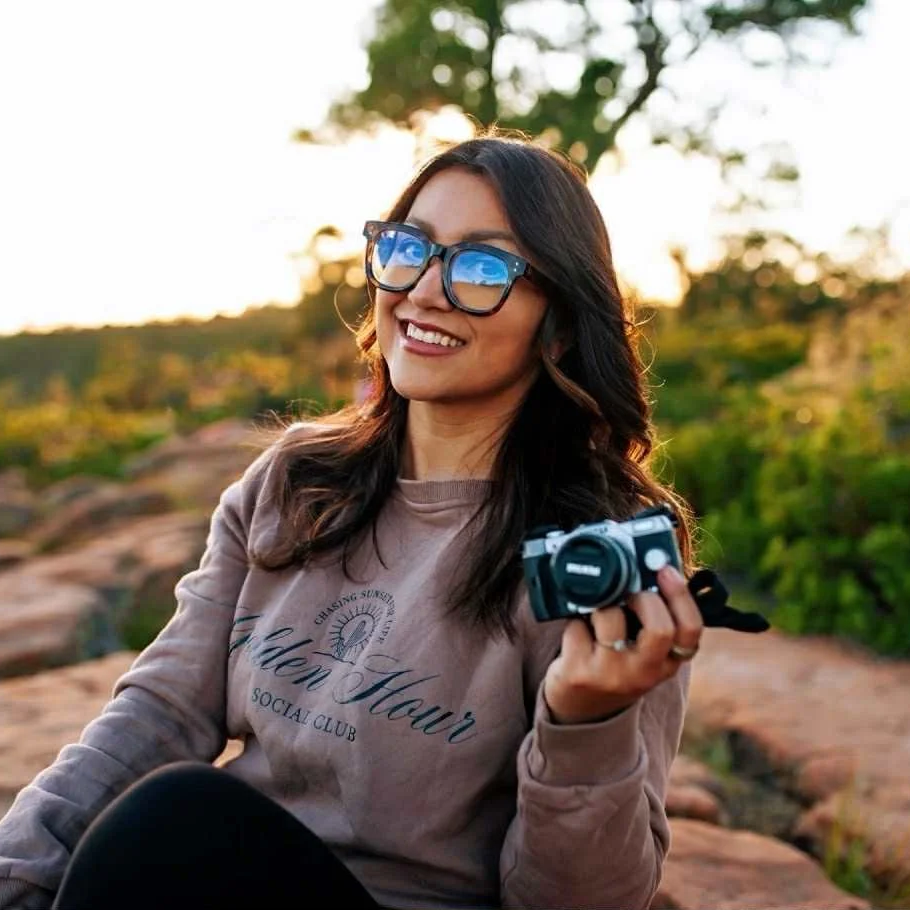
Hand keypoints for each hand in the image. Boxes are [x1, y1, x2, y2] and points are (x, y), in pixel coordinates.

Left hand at [543, 565, 702, 724]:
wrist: (580, 707)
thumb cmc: (615, 663)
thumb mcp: (643, 650)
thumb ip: (652, 617)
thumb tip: (648, 564)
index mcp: (667, 662)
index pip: (691, 631)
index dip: (682, 596)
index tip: (666, 569)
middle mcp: (644, 672)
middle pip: (660, 629)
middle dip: (644, 598)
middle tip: (631, 591)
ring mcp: (611, 675)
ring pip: (610, 618)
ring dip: (602, 604)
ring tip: (598, 612)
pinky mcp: (579, 673)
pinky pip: (577, 626)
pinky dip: (575, 619)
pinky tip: (578, 630)